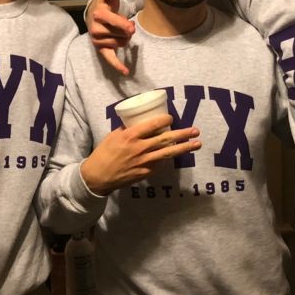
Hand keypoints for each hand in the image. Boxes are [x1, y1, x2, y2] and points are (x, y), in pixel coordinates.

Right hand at [80, 114, 201, 194]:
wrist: (98, 176)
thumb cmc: (104, 153)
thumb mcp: (113, 135)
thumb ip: (128, 129)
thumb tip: (140, 123)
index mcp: (130, 136)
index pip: (153, 125)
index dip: (165, 120)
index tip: (171, 118)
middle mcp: (140, 148)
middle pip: (166, 139)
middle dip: (182, 134)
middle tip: (195, 131)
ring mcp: (144, 162)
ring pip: (168, 153)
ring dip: (184, 148)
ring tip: (197, 144)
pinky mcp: (145, 173)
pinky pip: (160, 163)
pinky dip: (167, 158)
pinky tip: (175, 154)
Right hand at [87, 0, 134, 74]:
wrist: (95, 18)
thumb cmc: (106, 7)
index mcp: (99, 15)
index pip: (115, 21)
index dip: (123, 24)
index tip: (131, 27)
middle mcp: (96, 29)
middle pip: (122, 34)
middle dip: (127, 29)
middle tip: (125, 24)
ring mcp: (98, 41)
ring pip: (121, 44)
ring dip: (124, 38)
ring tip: (118, 31)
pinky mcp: (101, 50)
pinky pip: (110, 59)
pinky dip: (118, 66)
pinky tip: (126, 71)